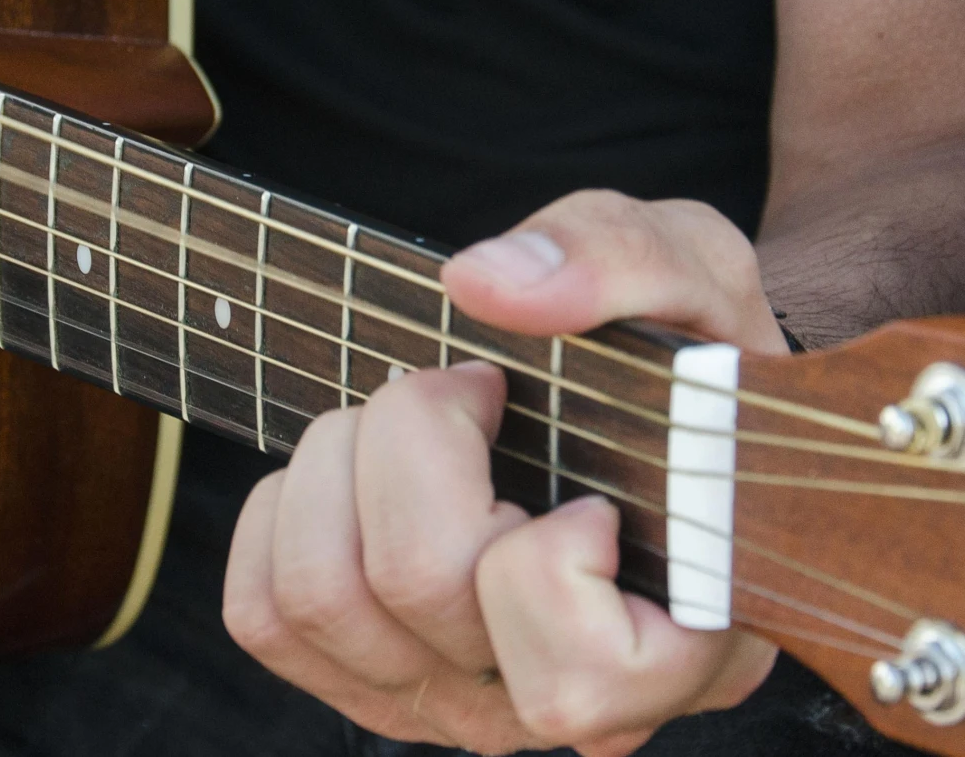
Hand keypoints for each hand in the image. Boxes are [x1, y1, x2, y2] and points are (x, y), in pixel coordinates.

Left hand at [222, 191, 785, 754]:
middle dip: (415, 430)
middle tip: (473, 388)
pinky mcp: (371, 681)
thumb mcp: (700, 274)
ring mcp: (459, 701)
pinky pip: (264, 613)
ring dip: (337, 463)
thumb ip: (620, 260)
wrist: (658, 412)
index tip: (582, 480)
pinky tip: (358, 476)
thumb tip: (485, 285)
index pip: (571, 670)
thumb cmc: (688, 360)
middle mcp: (563, 704)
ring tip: (413, 424)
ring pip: (319, 598)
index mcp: (682, 648)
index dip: (546, 549)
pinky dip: (282, 512)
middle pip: (416, 583)